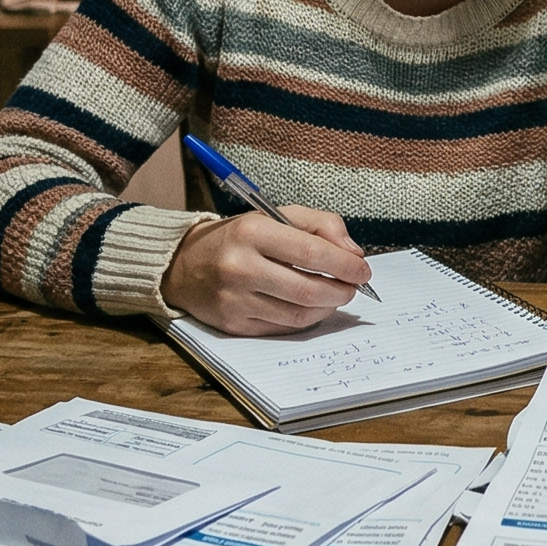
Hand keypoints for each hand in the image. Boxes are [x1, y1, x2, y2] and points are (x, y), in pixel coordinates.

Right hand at [159, 206, 372, 336]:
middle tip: (353, 287)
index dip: (345, 265)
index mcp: (252, 233)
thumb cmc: (238, 238)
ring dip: (327, 308)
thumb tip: (353, 253)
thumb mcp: (274, 216)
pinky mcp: (233, 325)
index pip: (312, 252)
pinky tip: (310, 307)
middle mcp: (240, 267)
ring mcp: (234, 300)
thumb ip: (320, 224)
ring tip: (335, 296)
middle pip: (308, 290)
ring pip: (298, 315)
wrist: (183, 265)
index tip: (363, 270)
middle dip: (341, 291)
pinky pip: (282, 329)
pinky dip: (305, 320)